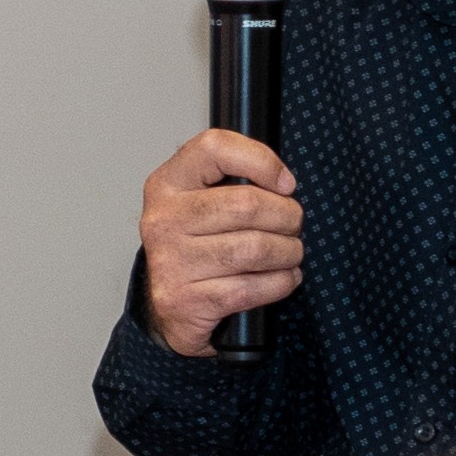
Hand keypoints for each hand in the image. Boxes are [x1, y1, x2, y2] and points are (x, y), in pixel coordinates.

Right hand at [140, 128, 303, 356]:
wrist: (172, 307)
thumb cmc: (199, 247)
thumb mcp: (202, 201)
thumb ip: (234, 180)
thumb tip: (283, 183)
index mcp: (167, 184)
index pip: (214, 148)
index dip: (261, 161)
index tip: (284, 184)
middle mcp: (163, 219)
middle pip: (247, 204)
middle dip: (287, 217)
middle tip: (292, 225)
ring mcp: (171, 261)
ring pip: (255, 248)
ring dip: (288, 253)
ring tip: (289, 253)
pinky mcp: (185, 299)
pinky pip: (252, 287)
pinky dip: (280, 283)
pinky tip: (280, 278)